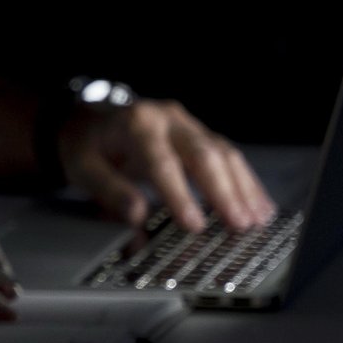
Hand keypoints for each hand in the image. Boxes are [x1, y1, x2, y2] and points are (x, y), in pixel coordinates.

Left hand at [57, 98, 273, 233]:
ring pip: (224, 153)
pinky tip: (259, 204)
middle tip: (238, 224)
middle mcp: (168, 119)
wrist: (91, 120)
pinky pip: (229, 156)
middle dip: (223, 192)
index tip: (193, 224)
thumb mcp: (83, 167)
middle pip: (203, 154)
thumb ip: (110, 191)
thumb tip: (137, 216)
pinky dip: (245, 182)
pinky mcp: (201, 134)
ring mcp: (188, 124)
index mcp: (136, 123)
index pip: (162, 161)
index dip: (179, 194)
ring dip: (243, 188)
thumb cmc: (87, 145)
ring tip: (256, 219)